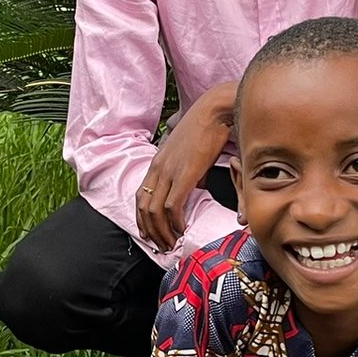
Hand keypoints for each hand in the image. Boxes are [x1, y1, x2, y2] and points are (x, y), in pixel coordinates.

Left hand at [137, 82, 236, 252]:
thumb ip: (192, 173)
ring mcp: (169, 171)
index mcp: (158, 163)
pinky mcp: (184, 174)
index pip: (141, 197)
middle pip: (144, 208)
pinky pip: (172, 206)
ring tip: (171, 243)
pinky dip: (175, 222)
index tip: (150, 234)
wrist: (216, 110)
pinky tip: (182, 229)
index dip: (142, 219)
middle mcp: (158, 168)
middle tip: (161, 246)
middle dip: (151, 232)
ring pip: (155, 211)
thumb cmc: (208, 129)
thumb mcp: (193, 155)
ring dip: (162, 231)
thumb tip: (198, 186)